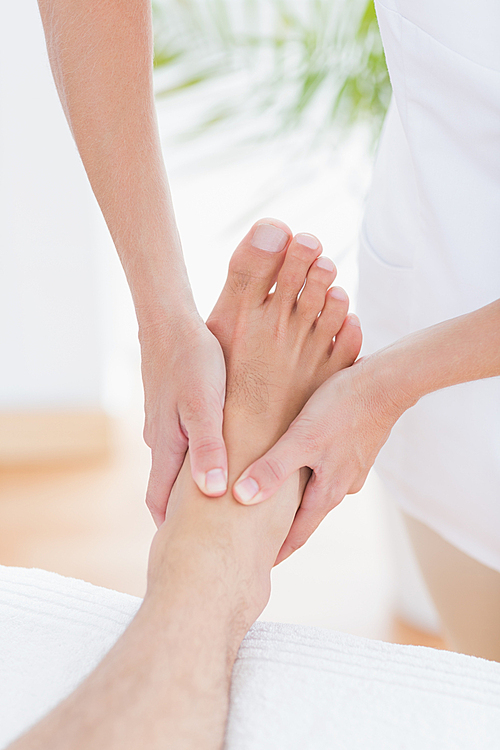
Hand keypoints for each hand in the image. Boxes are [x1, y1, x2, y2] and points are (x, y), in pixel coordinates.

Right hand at [140, 314, 226, 526]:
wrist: (169, 323)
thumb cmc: (191, 362)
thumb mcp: (204, 405)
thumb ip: (208, 447)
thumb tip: (213, 492)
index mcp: (167, 447)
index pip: (161, 502)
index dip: (173, 529)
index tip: (191, 553)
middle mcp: (161, 442)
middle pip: (168, 490)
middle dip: (184, 515)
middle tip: (210, 536)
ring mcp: (165, 426)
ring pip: (177, 467)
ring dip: (193, 487)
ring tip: (222, 503)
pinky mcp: (173, 410)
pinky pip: (184, 445)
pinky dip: (198, 461)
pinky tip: (220, 458)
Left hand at [232, 356, 407, 561]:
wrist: (388, 382)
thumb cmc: (343, 407)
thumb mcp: (302, 438)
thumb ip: (273, 468)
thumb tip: (241, 498)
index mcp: (329, 491)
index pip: (299, 533)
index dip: (277, 549)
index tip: (258, 566)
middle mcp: (343, 484)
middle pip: (308, 513)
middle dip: (285, 525)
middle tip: (259, 536)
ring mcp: (352, 466)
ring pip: (318, 488)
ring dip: (298, 496)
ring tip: (274, 497)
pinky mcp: (355, 446)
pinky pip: (327, 467)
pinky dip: (310, 471)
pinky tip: (300, 461)